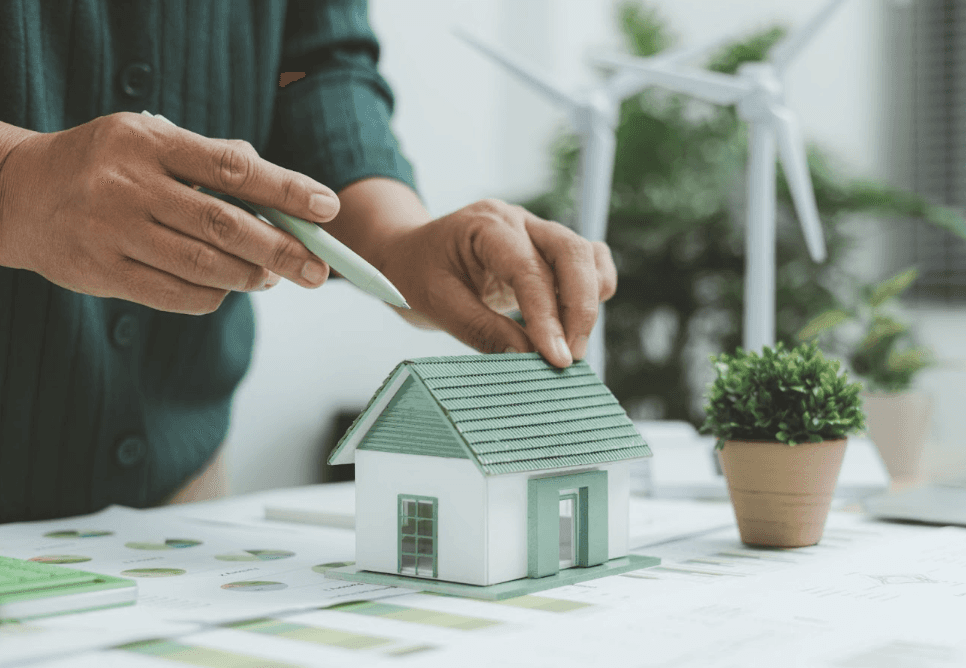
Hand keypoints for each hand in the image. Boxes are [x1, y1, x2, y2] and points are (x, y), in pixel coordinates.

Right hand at [0, 112, 339, 313]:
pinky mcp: (101, 272)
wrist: (17, 194)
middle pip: (224, 225)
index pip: (232, 168)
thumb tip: (277, 186)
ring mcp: (112, 231)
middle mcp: (129, 185)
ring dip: (251, 277)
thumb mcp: (149, 140)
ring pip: (204, 266)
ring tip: (274, 276)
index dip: (286, 189)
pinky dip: (215, 296)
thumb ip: (210, 158)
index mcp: (148, 142)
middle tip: (318, 269)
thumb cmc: (104, 165)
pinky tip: (229, 288)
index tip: (328, 207)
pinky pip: (176, 295)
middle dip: (282, 250)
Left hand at [380, 199, 617, 367]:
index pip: (529, 270)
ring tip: (571, 346)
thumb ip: (483, 330)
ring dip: (588, 303)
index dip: (547, 317)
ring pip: (587, 256)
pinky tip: (574, 323)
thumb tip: (527, 358)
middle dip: (578, 309)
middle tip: (569, 358)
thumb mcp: (437, 305)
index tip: (556, 358)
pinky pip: (589, 262)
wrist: (410, 256)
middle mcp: (519, 221)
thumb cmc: (417, 275)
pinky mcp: (549, 250)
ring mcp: (538, 232)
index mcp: (487, 224)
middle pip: (572, 253)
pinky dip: (593, 291)